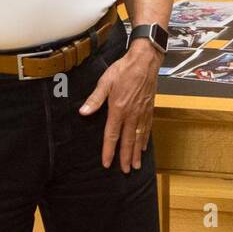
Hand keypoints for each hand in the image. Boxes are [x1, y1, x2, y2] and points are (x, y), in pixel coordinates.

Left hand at [81, 40, 160, 173]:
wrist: (145, 60)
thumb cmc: (124, 69)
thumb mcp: (105, 82)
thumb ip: (95, 99)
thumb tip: (83, 112)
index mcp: (118, 109)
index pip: (112, 135)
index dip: (109, 151)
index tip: (107, 163)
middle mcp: (131, 114)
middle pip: (127, 140)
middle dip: (125, 157)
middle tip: (125, 171)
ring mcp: (142, 112)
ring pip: (139, 137)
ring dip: (136, 152)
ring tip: (135, 165)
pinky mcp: (149, 108)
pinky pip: (147, 128)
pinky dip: (145, 139)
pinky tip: (143, 147)